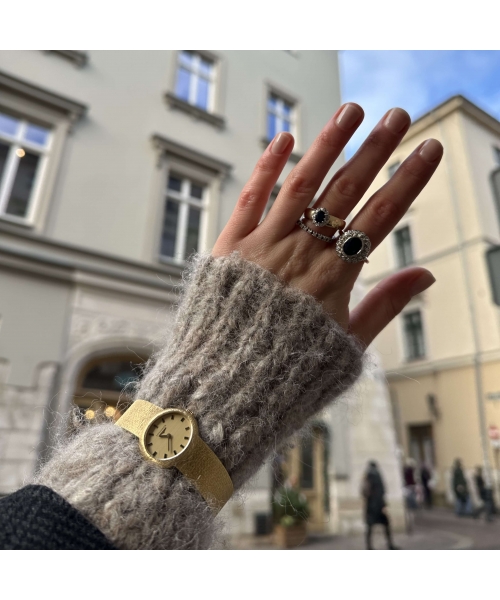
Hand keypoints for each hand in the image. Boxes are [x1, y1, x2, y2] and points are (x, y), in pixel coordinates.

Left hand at [213, 103, 441, 346]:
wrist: (226, 386)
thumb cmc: (289, 369)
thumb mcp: (347, 344)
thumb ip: (386, 304)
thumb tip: (427, 273)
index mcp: (334, 278)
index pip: (380, 217)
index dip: (409, 180)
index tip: (429, 148)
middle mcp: (300, 254)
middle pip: (344, 192)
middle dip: (375, 150)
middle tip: (398, 114)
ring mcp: (262, 246)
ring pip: (299, 186)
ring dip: (327, 145)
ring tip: (351, 109)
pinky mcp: (229, 247)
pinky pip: (250, 199)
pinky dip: (266, 167)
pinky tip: (283, 137)